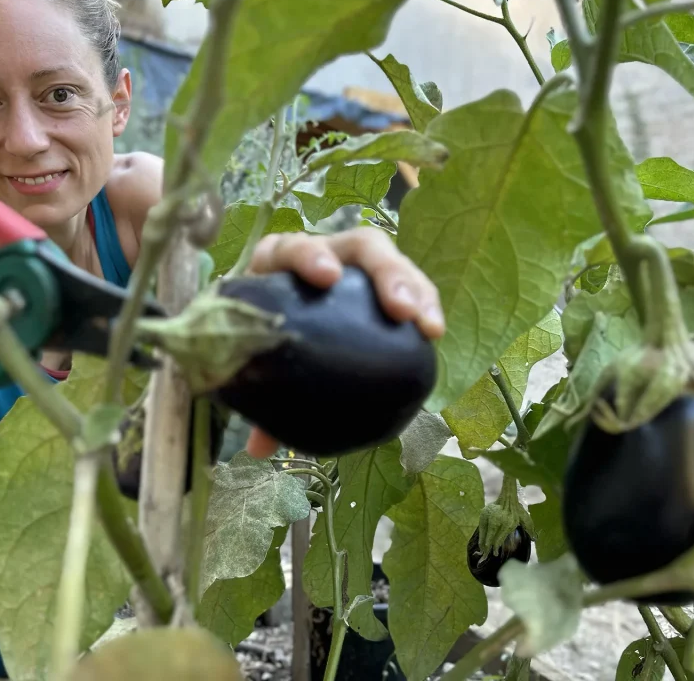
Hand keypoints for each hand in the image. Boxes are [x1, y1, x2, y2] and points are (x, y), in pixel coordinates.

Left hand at [242, 226, 443, 457]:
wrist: (277, 319)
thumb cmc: (267, 329)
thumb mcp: (262, 352)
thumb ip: (261, 390)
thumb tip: (260, 447)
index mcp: (280, 264)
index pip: (292, 248)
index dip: (309, 256)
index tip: (327, 277)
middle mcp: (325, 254)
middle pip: (359, 246)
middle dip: (385, 272)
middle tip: (400, 308)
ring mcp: (356, 264)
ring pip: (391, 261)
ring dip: (414, 287)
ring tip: (427, 324)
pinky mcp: (382, 278)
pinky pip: (410, 284)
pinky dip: (424, 303)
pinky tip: (434, 331)